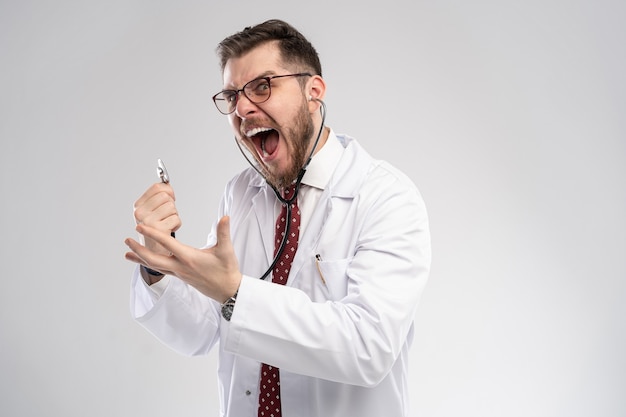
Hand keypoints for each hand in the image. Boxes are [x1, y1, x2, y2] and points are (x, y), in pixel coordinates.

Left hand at [125, 216, 241, 302]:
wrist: (228, 290)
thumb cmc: (227, 270)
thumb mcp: (226, 251)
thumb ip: (224, 232)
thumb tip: (225, 217)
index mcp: (189, 258)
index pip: (167, 243)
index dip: (152, 234)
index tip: (140, 226)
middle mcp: (181, 267)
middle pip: (153, 260)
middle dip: (139, 250)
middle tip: (127, 240)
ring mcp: (179, 273)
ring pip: (155, 266)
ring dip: (141, 258)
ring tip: (127, 253)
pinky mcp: (181, 276)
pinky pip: (161, 270)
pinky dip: (150, 265)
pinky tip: (144, 262)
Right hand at [132, 182, 180, 254]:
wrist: (154, 251)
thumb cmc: (156, 228)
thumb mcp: (152, 211)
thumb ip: (158, 196)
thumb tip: (167, 183)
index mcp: (138, 206)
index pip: (157, 188)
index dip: (168, 191)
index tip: (170, 197)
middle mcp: (140, 213)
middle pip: (166, 196)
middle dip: (171, 204)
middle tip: (167, 214)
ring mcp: (148, 222)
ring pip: (172, 207)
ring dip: (174, 215)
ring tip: (166, 223)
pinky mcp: (158, 230)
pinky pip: (176, 218)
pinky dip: (176, 224)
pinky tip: (169, 229)